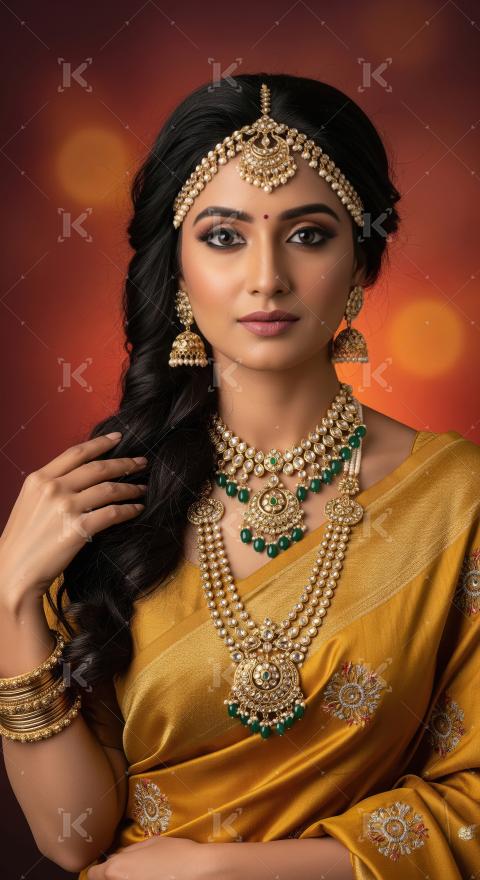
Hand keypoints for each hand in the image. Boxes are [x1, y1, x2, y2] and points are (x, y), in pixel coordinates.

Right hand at [0, 433, 147, 609]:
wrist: (13, 571)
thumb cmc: (22, 540)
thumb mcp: (30, 502)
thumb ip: (51, 486)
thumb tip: (79, 477)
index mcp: (39, 478)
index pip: (76, 453)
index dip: (100, 443)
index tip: (118, 438)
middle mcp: (53, 488)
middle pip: (98, 468)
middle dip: (124, 463)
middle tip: (141, 462)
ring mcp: (65, 507)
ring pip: (109, 488)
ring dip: (130, 487)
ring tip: (142, 488)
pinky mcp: (78, 528)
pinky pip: (112, 512)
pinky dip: (128, 509)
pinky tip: (137, 509)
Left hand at [86, 836, 209, 879]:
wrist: (199, 872)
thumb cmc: (176, 854)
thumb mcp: (150, 844)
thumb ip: (128, 852)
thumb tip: (117, 857)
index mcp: (116, 870)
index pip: (93, 874)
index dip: (99, 870)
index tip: (106, 868)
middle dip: (113, 877)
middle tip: (129, 872)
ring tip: (142, 876)